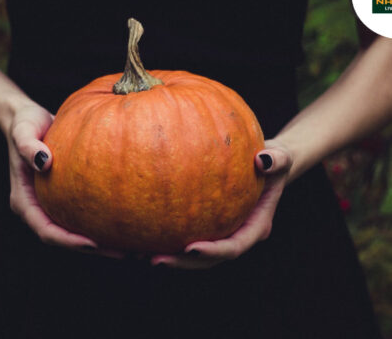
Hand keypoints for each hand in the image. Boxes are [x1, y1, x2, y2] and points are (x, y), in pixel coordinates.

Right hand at [6, 104, 123, 257]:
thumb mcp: (23, 131)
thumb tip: (44, 162)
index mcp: (24, 202)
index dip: (68, 241)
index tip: (93, 244)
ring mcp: (52, 205)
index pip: (46, 231)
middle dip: (93, 249)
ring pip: (77, 231)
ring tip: (134, 245)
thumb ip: (28, 146)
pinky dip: (104, 222)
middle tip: (125, 253)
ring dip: (103, 242)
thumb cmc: (24, 124)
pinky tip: (129, 220)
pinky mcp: (66, 198)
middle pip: (65, 239)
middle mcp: (38, 209)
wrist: (28, 119)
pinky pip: (85, 214)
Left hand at [150, 139, 292, 268]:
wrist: (264, 164)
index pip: (234, 247)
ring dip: (169, 257)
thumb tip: (263, 160)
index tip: (190, 249)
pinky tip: (139, 233)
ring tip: (139, 254)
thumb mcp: (281, 156)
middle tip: (155, 260)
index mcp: (255, 226)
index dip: (213, 252)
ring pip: (193, 254)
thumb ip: (277, 159)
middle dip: (182, 263)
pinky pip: (183, 234)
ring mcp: (219, 232)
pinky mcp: (205, 224)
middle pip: (208, 260)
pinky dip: (164, 237)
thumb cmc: (272, 159)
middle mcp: (235, 235)